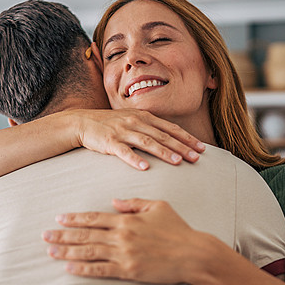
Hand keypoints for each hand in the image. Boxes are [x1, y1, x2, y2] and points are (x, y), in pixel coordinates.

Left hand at [43, 198, 219, 283]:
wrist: (193, 255)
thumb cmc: (178, 229)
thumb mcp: (158, 206)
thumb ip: (134, 203)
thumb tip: (113, 201)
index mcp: (127, 220)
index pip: (94, 218)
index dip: (74, 218)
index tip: (59, 218)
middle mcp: (122, 236)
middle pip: (85, 235)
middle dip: (62, 236)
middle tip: (44, 236)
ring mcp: (124, 255)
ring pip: (88, 252)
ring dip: (67, 253)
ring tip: (50, 252)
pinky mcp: (129, 271)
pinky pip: (100, 270)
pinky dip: (83, 270)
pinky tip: (69, 269)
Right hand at [66, 109, 204, 169]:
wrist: (82, 122)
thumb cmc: (110, 124)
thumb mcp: (132, 119)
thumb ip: (149, 127)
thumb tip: (170, 138)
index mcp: (144, 117)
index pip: (170, 128)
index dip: (187, 138)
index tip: (201, 148)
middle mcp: (136, 122)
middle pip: (163, 135)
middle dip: (182, 147)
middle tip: (197, 158)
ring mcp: (123, 131)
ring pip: (147, 142)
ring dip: (164, 152)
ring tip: (178, 162)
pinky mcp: (109, 142)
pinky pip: (124, 152)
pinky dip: (135, 159)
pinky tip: (145, 168)